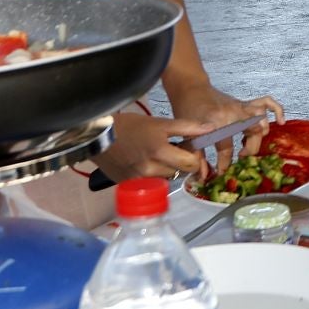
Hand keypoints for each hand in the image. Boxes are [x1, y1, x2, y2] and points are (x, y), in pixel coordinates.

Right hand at [93, 101, 272, 184]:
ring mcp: (138, 180)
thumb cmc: (130, 126)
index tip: (189, 149)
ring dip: (168, 169)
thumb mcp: (160, 123)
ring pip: (166, 179)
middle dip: (182, 163)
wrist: (98, 136)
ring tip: (159, 156)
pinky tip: (147, 163)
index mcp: (160, 152)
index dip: (195, 157)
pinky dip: (154, 175)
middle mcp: (150, 170)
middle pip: (180, 173)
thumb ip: (187, 128)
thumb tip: (211, 129)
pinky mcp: (129, 185)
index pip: (191, 164)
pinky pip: (151, 183)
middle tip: (174, 150)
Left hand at [164, 83, 282, 177]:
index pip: (226, 149)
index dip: (225, 164)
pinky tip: (280, 122)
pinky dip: (277, 111)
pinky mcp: (244, 103)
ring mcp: (241, 107)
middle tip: (241, 158)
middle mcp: (232, 114)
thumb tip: (204, 177)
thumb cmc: (187, 111)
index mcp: (216, 123)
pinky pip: (267, 103)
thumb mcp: (188, 136)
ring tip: (248, 144)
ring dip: (259, 136)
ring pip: (261, 122)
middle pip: (253, 133)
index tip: (222, 172)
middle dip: (249, 150)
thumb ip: (197, 157)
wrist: (190, 89)